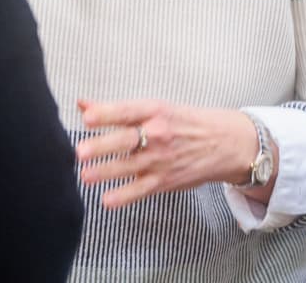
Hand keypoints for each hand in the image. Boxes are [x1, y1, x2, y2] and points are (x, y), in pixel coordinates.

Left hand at [74, 98, 262, 208]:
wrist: (224, 143)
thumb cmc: (184, 121)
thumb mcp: (155, 108)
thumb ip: (116, 110)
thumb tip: (82, 105)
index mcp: (155, 110)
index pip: (127, 111)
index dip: (107, 114)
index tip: (87, 117)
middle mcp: (158, 134)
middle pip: (126, 140)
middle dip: (103, 146)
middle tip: (81, 151)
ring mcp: (161, 159)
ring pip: (129, 166)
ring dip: (106, 172)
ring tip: (85, 175)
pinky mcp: (165, 180)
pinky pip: (141, 189)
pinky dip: (124, 196)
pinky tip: (107, 200)